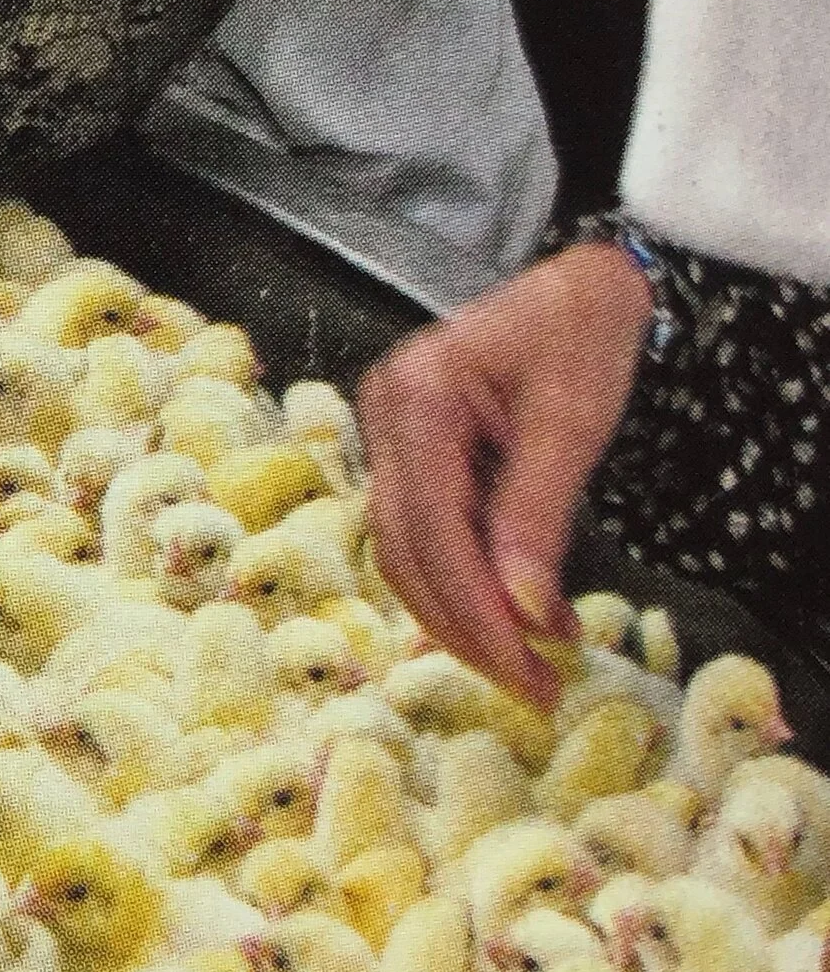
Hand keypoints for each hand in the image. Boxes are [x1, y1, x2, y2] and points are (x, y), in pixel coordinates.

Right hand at [357, 242, 651, 710]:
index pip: (431, 532)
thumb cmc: (585, 332)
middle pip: (404, 551)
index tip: (528, 672)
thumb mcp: (573, 420)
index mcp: (416, 397)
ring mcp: (389, 434)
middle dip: (465, 628)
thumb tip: (522, 612)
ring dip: (460, 615)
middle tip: (533, 689)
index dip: (474, 611)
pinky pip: (424, 532)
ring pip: (405, 551)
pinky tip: (515, 614)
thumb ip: (538, 515)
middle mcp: (384, 417)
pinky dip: (465, 582)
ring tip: (530, 664)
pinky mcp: (410, 452)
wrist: (587, 283)